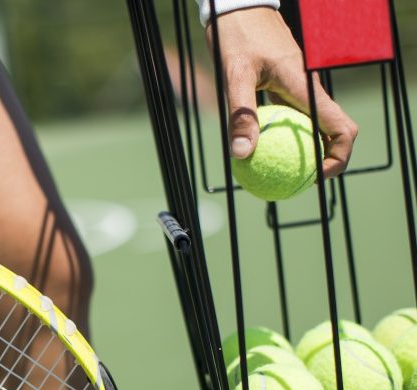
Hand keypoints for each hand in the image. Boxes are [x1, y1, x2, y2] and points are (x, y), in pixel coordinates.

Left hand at [206, 7, 357, 177]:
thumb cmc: (237, 36)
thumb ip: (239, 114)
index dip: (338, 157)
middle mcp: (309, 90)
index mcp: (307, 87)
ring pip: (311, 128)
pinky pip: (291, 120)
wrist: (238, 8)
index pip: (341, 128)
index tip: (316, 177)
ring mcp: (299, 89)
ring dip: (302, 153)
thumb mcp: (234, 75)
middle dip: (321, 163)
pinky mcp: (285, 88)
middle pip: (330, 133)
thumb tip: (242, 155)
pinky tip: (258, 154)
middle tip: (294, 185)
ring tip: (277, 176)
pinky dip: (282, 139)